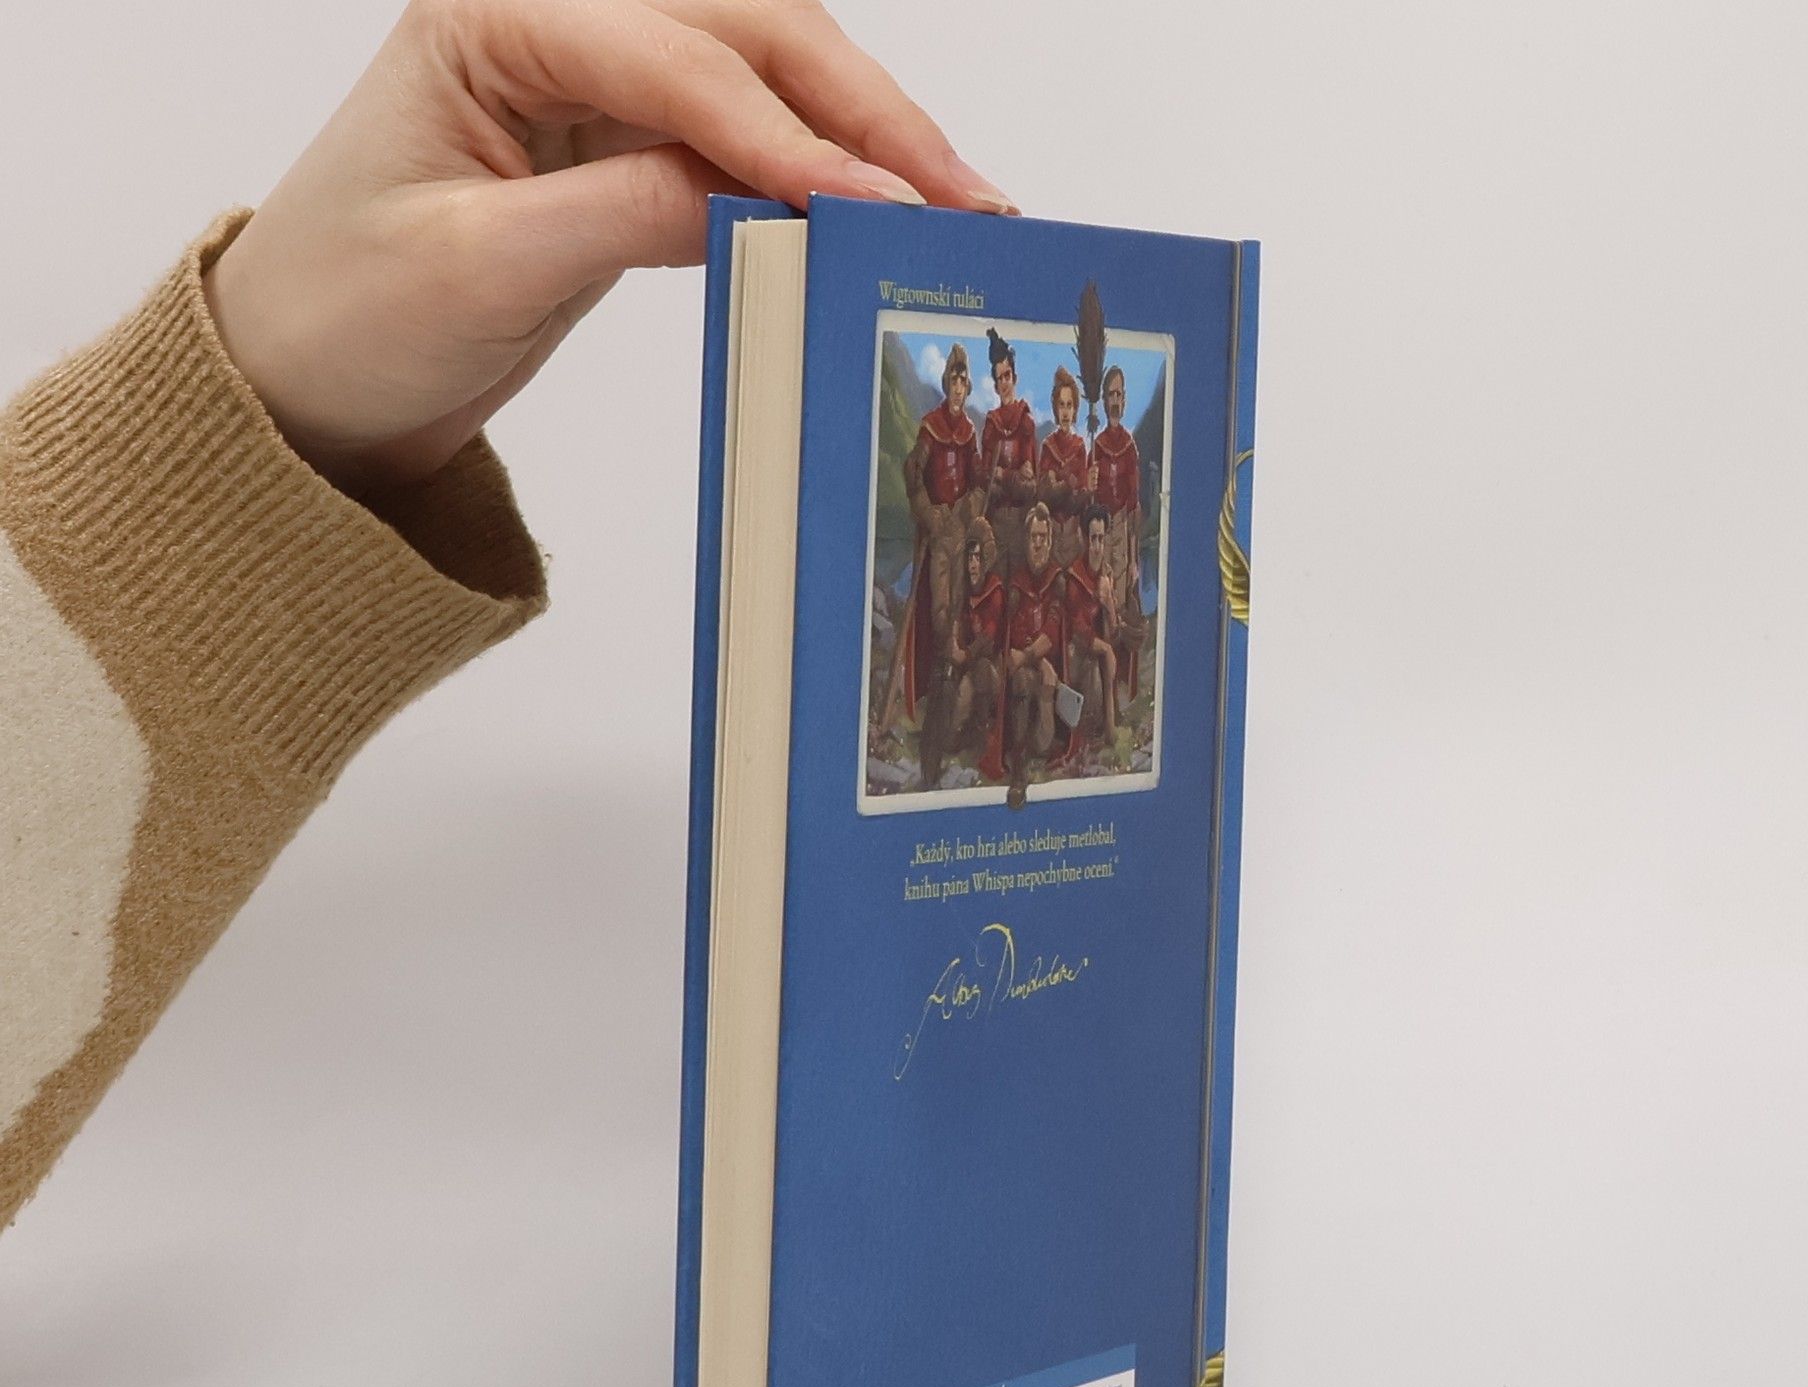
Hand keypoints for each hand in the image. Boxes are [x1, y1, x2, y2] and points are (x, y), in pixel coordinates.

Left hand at [204, 0, 1015, 490]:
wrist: (304, 387)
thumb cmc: (346, 317)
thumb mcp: (483, 269)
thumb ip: (627, 213)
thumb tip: (771, 200)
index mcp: (494, 12)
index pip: (677, 56)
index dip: (788, 134)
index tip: (879, 207)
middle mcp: (553, 19)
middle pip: (747, 34)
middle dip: (863, 115)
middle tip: (964, 194)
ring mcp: (596, 82)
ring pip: (764, 79)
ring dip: (862, 140)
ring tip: (955, 206)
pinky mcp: (623, 149)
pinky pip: (741, 146)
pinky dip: (815, 182)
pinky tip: (878, 220)